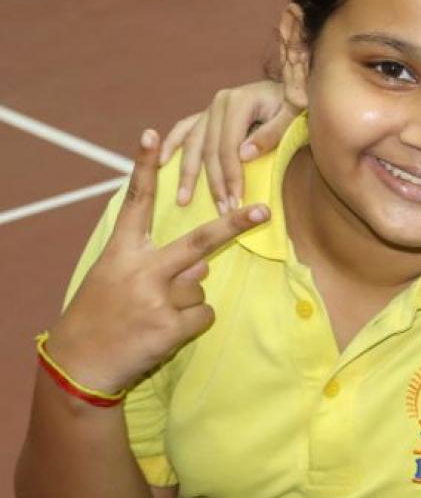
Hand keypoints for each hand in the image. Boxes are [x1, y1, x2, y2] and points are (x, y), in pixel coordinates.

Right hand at [49, 129, 269, 392]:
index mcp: (121, 252)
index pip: (135, 202)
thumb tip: (201, 266)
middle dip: (234, 225)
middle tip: (262, 211)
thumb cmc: (100, 315)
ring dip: (186, 302)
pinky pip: (204, 315)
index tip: (152, 134)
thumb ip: (154, 265)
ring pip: (200, 287)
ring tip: (153, 316)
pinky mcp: (168, 325)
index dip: (143, 167)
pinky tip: (163, 332)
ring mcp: (155, 297)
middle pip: (198, 242)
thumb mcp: (114, 279)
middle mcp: (140, 269)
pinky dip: (192, 325)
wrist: (80, 363)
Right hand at [159, 80, 291, 210]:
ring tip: (183, 200)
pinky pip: (184, 130)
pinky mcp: (207, 114)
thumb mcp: (293, 115)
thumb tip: (243, 156)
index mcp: (238, 101)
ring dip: (188, 173)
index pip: (229, 147)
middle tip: (221, 212)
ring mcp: (210, 108)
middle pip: (210, 149)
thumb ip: (271, 133)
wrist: (294, 87)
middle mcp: (219, 102)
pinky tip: (161, 164)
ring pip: (193, 144)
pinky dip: (172, 146)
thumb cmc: (297, 104)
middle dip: (214, 183)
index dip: (231, 176)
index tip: (235, 203)